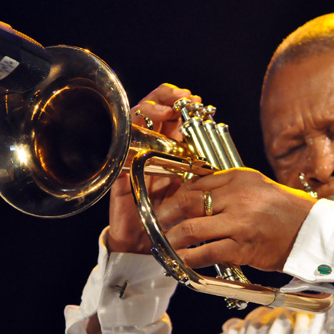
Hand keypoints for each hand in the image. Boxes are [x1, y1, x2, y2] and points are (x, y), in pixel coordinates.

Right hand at [108, 83, 200, 253]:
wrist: (151, 236)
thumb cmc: (173, 210)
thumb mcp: (191, 182)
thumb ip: (197, 161)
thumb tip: (212, 135)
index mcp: (169, 145)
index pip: (172, 113)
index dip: (181, 102)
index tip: (196, 102)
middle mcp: (150, 144)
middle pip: (153, 108)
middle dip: (167, 96)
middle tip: (183, 98)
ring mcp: (134, 151)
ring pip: (136, 118)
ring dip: (152, 108)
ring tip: (168, 109)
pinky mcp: (121, 165)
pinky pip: (122, 141)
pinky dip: (132, 130)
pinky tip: (144, 129)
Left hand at [161, 168, 316, 271]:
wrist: (310, 232)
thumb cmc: (283, 210)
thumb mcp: (255, 186)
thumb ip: (227, 187)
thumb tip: (195, 195)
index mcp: (239, 178)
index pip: (195, 184)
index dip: (174, 197)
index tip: (163, 206)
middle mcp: (237, 197)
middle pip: (187, 203)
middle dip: (165, 216)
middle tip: (155, 224)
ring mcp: (238, 223)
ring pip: (191, 230)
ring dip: (172, 239)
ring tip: (165, 243)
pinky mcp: (242, 247)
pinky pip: (206, 253)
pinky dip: (188, 259)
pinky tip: (180, 261)